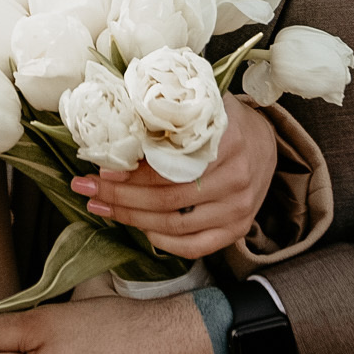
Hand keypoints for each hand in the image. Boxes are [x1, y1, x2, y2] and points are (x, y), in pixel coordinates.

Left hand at [72, 95, 275, 258]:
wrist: (264, 142)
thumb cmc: (222, 122)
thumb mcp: (200, 107)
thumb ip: (167, 116)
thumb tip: (118, 128)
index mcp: (227, 140)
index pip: (171, 166)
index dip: (133, 174)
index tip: (103, 171)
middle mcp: (236, 178)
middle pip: (168, 199)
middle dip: (121, 198)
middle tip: (89, 190)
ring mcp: (239, 208)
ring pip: (175, 224)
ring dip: (132, 219)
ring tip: (102, 208)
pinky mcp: (238, 229)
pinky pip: (195, 247)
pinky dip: (163, 241)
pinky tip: (140, 229)